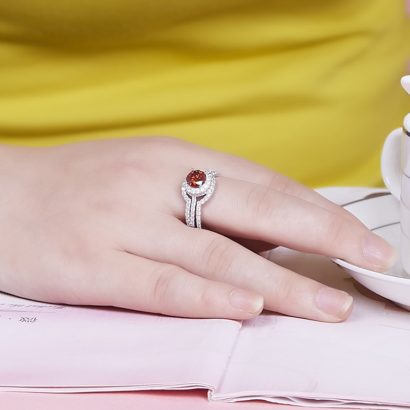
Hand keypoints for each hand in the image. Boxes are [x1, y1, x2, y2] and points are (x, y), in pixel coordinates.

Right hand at [0, 137, 395, 321]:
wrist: (3, 195)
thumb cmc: (81, 187)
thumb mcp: (148, 176)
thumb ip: (206, 201)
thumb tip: (264, 235)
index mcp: (174, 158)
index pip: (264, 183)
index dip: (317, 209)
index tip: (358, 235)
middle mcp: (156, 185)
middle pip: (256, 209)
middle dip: (324, 235)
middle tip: (373, 259)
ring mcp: (124, 223)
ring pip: (218, 253)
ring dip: (281, 282)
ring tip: (330, 304)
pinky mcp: (92, 264)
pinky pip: (161, 283)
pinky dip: (208, 295)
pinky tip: (249, 306)